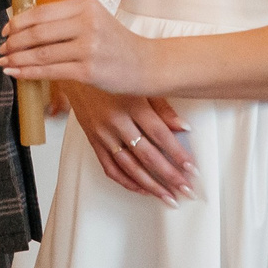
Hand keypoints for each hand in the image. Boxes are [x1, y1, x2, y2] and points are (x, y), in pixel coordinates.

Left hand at [0, 0, 164, 95]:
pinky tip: (16, 73)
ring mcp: (88, 48)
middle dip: (13, 42)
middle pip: (37, 32)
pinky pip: (50, 72)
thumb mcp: (94, 20)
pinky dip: (28, 73)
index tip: (5, 31)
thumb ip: (65, 19)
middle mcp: (86, 23)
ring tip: (4, 62)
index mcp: (85, 6)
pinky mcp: (88, 71)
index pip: (41, 12)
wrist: (147, 65)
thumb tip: (26, 24)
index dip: (18, 22)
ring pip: (40, 53)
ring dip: (17, 59)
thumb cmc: (116, 44)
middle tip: (1, 48)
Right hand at [60, 82, 195, 202]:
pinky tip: (142, 189)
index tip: (191, 169)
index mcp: (131, 104)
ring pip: (129, 166)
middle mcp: (116, 121)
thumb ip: (162, 107)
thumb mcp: (141, 84)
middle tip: (186, 190)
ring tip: (168, 197)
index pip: (159, 135)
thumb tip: (183, 128)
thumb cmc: (112, 73)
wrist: (76, 70)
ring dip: (150, 185)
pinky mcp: (93, 140)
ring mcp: (102, 133)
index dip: (177, 153)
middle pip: (147, 155)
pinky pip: (110, 167)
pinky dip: (126, 181)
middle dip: (169, 175)